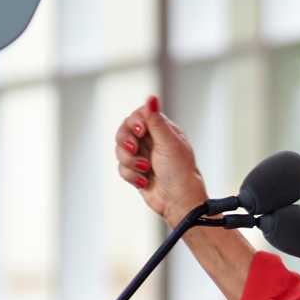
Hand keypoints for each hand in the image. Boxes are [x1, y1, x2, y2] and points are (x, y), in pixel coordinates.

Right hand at [115, 96, 209, 225]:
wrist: (178, 202)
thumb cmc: (179, 171)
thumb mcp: (168, 143)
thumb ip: (155, 121)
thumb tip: (151, 97)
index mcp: (162, 130)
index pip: (138, 115)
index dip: (135, 121)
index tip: (140, 131)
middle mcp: (151, 141)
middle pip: (124, 131)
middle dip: (126, 141)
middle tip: (134, 149)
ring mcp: (142, 156)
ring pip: (120, 150)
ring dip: (131, 161)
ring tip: (145, 169)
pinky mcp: (136, 172)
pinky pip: (122, 168)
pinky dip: (131, 175)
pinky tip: (144, 181)